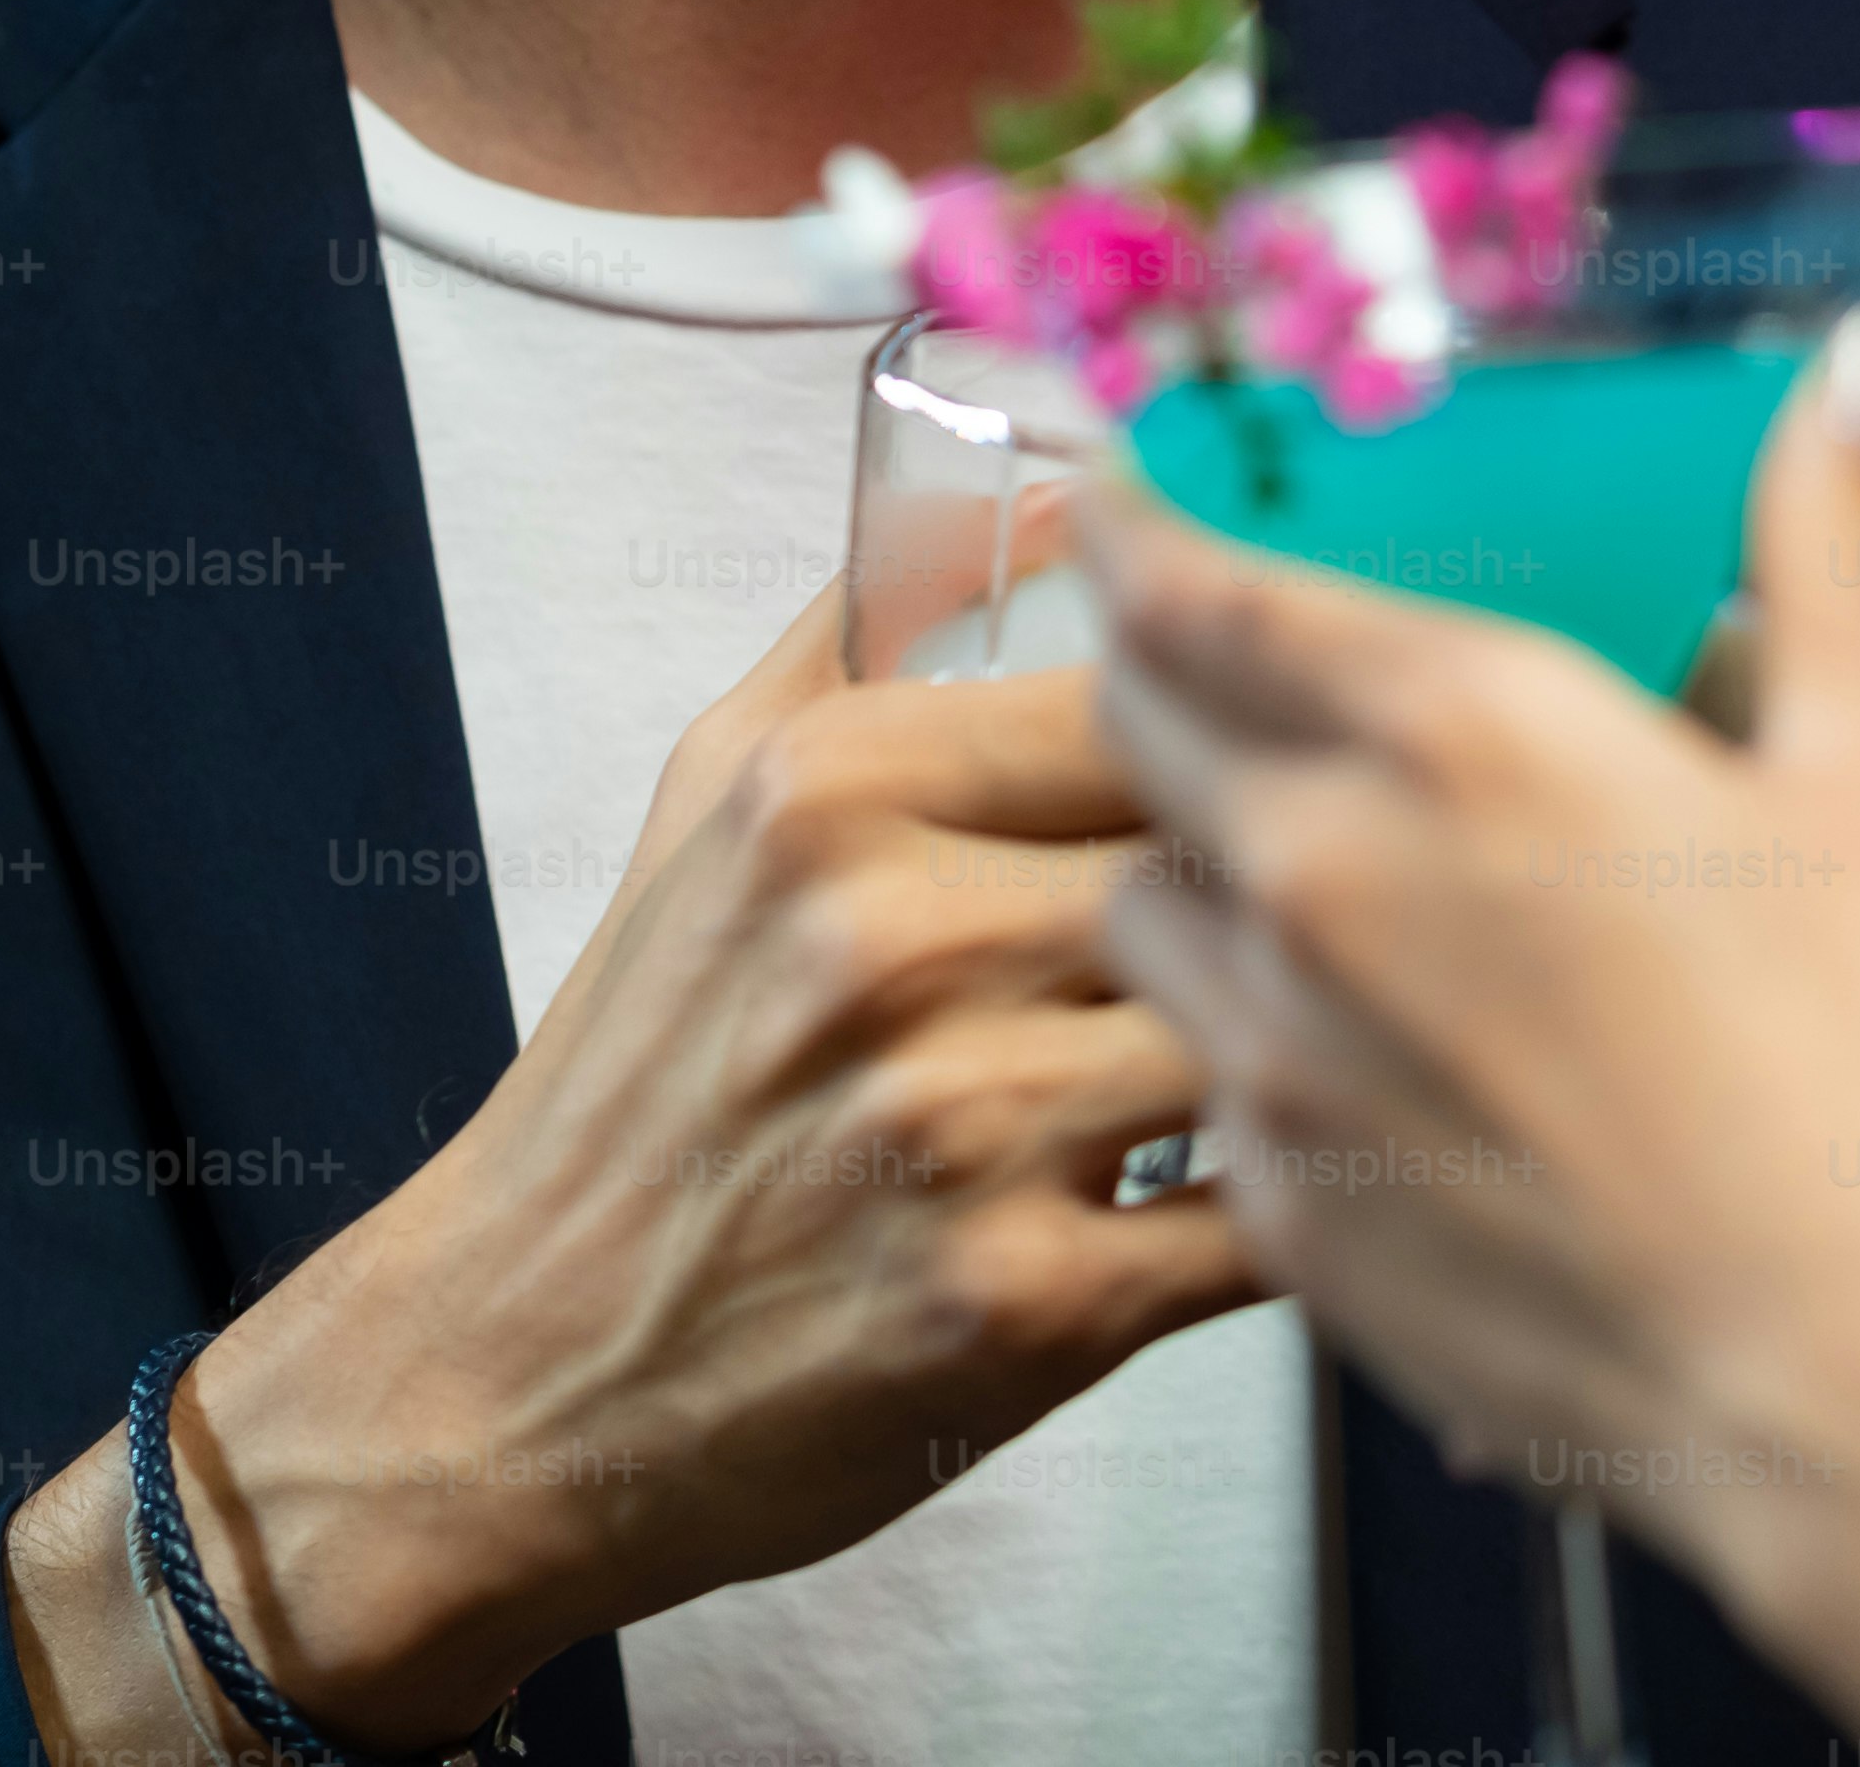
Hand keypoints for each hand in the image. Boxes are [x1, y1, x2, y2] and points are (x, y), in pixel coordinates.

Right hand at [7, 582, 1260, 1754]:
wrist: (515, 1369)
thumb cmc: (641, 1081)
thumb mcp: (715, 797)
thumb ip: (877, 623)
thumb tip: (1047, 490)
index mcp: (832, 790)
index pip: (1155, 701)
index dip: (1245, 753)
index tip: (1278, 792)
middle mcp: (894, 942)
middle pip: (1228, 863)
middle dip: (1298, 906)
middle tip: (1343, 933)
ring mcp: (960, 1126)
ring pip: (1264, 1033)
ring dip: (1313, 1053)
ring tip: (1331, 1062)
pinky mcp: (1026, 1308)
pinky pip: (1262, 1219)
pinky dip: (1304, 1207)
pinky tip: (1288, 1193)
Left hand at [1080, 312, 1859, 1651]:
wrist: (1857, 1396)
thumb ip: (1830, 543)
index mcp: (1450, 729)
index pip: (1186, 579)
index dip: (1129, 524)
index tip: (1118, 497)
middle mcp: (1314, 871)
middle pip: (1129, 719)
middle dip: (1152, 672)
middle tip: (1217, 664)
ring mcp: (1274, 1053)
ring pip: (1140, 901)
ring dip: (1190, 865)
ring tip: (1301, 876)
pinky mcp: (1278, 1209)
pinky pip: (1202, 1082)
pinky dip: (1252, 1046)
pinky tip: (1369, 1061)